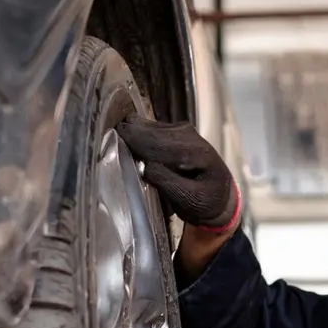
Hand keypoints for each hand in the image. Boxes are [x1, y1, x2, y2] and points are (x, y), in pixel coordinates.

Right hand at [116, 115, 240, 231]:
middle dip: (129, 135)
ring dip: (132, 135)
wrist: (220, 196)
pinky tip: (129, 143)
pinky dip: (138, 135)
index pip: (157, 144)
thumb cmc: (205, 202)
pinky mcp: (174, 131)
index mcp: (195, 152)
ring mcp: (181, 130)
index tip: (110, 140)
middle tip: (107, 142)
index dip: (133, 141)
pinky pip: (149, 128)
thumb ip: (168, 183)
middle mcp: (188, 135)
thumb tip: (145, 167)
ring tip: (115, 142)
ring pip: (147, 126)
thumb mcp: (189, 201)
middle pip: (149, 130)